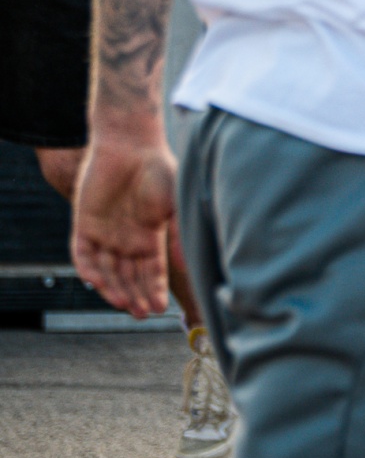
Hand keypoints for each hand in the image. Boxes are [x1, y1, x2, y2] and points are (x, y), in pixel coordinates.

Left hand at [71, 138, 176, 319]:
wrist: (130, 144)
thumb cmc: (160, 171)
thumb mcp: (174, 206)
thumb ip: (178, 237)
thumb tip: (187, 266)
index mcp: (151, 235)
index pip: (152, 270)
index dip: (155, 290)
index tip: (161, 309)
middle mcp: (127, 238)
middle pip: (129, 275)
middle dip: (136, 295)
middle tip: (143, 314)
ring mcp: (104, 232)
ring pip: (107, 270)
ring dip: (114, 288)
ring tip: (124, 304)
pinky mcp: (84, 223)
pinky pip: (83, 254)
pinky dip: (89, 269)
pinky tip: (97, 282)